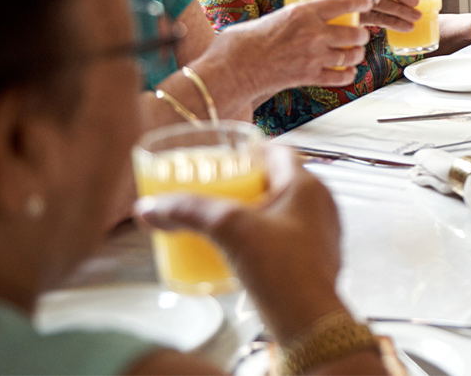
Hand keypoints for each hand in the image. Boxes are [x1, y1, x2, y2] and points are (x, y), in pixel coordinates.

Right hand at [135, 147, 346, 342]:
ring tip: (225, 224)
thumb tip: (149, 208)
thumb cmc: (283, 270)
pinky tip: (241, 254)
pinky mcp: (315, 261)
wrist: (308, 321)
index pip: (279, 151)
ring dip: (254, 214)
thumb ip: (188, 213)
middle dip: (246, 186)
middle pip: (278, 182)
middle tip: (217, 192)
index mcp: (308, 185)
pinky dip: (263, 240)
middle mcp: (321, 205)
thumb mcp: (229, 229)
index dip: (251, 150)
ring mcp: (321, 234)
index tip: (227, 156)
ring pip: (283, 212)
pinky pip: (287, 240)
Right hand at [213, 0, 374, 99]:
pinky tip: (346, 71)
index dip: (362, 1)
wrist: (232, 67)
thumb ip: (297, 17)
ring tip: (354, 52)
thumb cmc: (246, 40)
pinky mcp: (310, 77)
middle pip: (355, 33)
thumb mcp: (276, 16)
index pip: (345, 2)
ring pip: (352, 55)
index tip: (368, 1)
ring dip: (357, 54)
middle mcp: (314, 33)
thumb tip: (311, 16)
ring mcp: (314, 57)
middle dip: (362, 34)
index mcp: (303, 12)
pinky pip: (341, 77)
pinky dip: (348, 74)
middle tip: (359, 33)